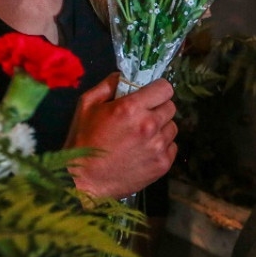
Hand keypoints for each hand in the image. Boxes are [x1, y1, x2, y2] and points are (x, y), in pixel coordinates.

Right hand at [66, 75, 176, 199]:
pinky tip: (144, 151)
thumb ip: (108, 85)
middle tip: (142, 117)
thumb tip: (125, 75)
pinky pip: (172, 146)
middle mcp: (150, 125)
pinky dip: (162, 147)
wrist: (83, 180)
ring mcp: (158, 146)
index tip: (149, 96)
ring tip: (142, 136)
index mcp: (132, 107)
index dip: (157, 90)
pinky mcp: (162, 164)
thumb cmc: (82, 140)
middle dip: (158, 108)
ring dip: (161, 128)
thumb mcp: (87, 104)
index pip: (165, 88)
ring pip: (173, 127)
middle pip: (171, 106)